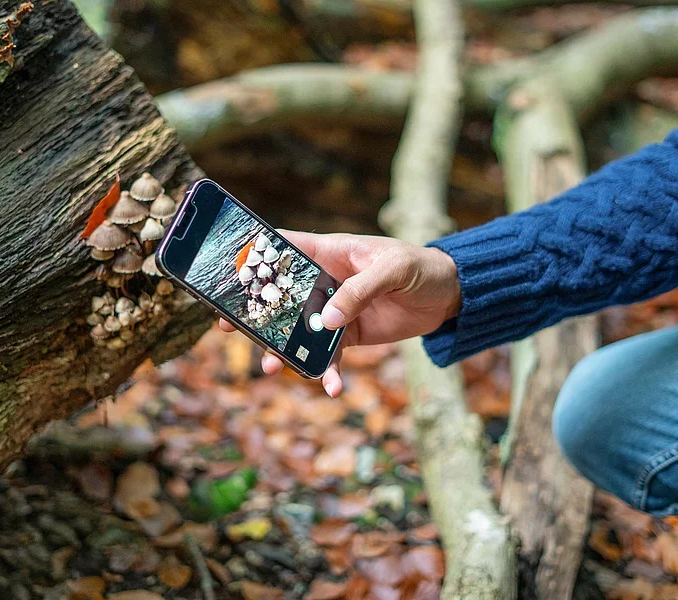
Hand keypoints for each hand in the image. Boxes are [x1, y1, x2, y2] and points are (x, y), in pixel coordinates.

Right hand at [218, 230, 460, 396]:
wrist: (450, 296)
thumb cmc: (420, 267)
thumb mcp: (393, 270)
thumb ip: (359, 290)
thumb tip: (326, 320)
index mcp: (328, 252)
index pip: (283, 248)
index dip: (254, 257)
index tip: (227, 272)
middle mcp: (323, 281)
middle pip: (280, 296)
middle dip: (254, 312)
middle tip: (228, 326)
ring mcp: (333, 310)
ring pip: (298, 331)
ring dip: (283, 350)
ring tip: (271, 369)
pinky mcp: (349, 336)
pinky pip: (330, 356)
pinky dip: (328, 373)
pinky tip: (332, 388)